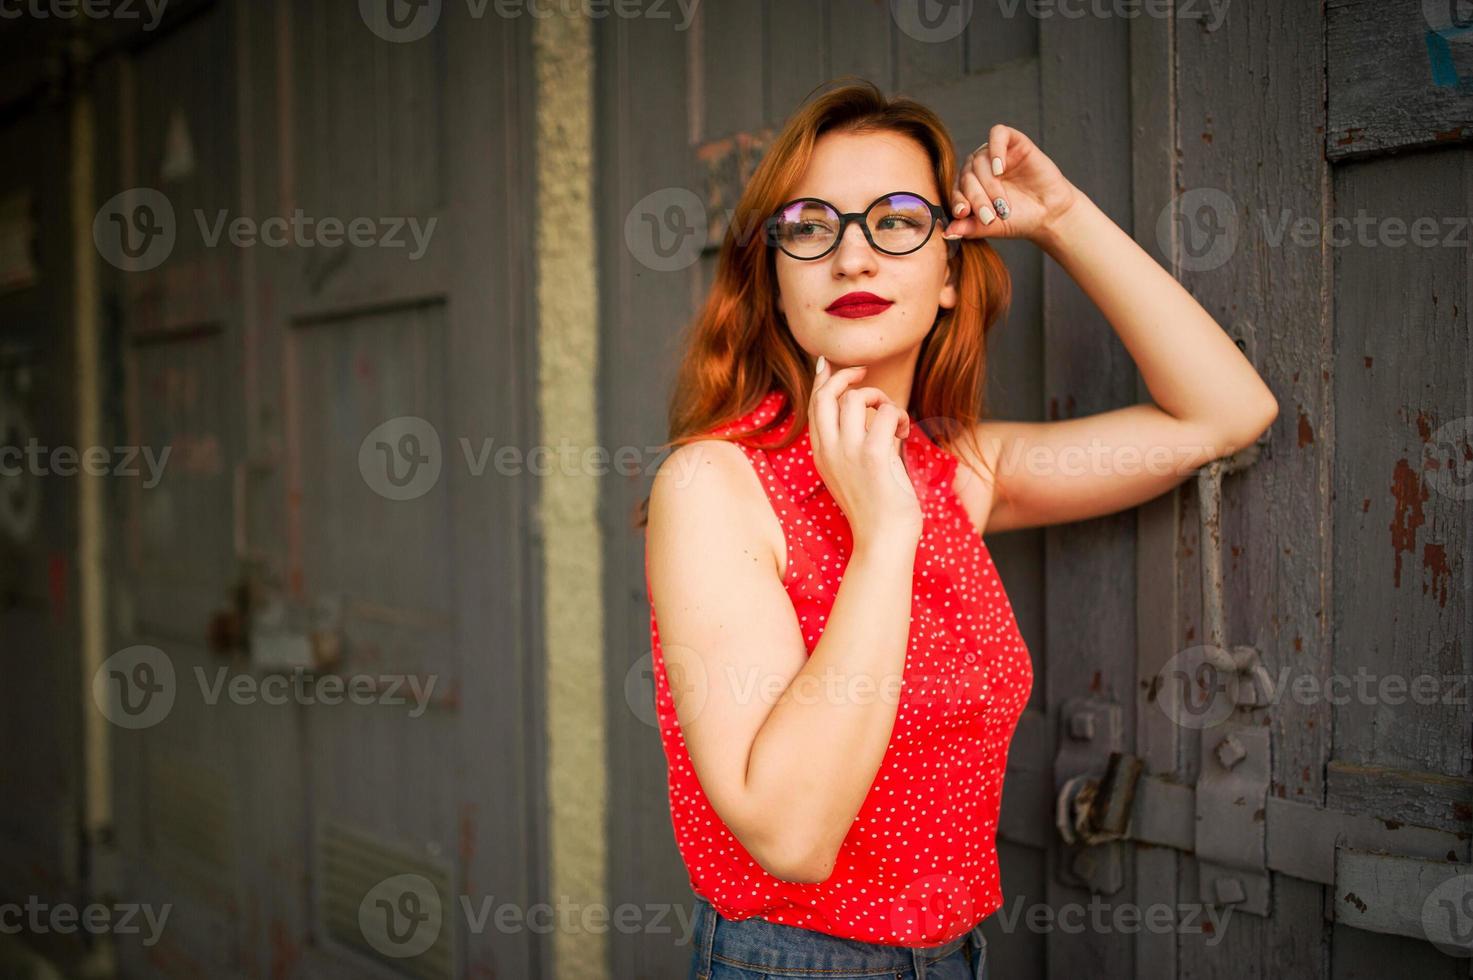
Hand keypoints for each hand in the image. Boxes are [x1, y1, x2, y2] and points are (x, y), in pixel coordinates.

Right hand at [808, 359, 922, 547]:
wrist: (883, 541)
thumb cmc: (878, 509)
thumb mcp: (856, 471)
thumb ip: (857, 441)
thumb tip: (873, 412)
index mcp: (822, 454)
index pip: (814, 405)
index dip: (822, 379)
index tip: (829, 362)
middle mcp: (829, 451)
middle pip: (827, 394)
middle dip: (846, 375)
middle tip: (865, 375)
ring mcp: (848, 453)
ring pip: (856, 398)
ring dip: (880, 399)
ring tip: (894, 420)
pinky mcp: (873, 457)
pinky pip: (887, 414)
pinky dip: (900, 416)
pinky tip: (906, 432)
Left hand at [944, 124, 1081, 245]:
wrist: (1050, 213)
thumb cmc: (1019, 219)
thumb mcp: (991, 226)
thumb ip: (969, 227)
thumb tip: (946, 233)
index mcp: (969, 186)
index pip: (955, 190)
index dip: (958, 201)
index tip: (963, 214)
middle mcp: (979, 168)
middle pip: (967, 177)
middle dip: (977, 199)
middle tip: (990, 216)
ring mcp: (994, 154)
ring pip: (980, 161)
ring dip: (989, 185)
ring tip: (1002, 203)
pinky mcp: (1013, 141)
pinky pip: (997, 134)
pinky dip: (995, 149)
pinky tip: (999, 169)